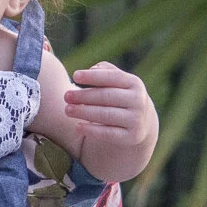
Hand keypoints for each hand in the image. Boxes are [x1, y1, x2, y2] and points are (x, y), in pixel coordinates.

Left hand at [64, 63, 158, 182]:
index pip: (112, 77)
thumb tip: (91, 70)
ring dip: (84, 112)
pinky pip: (108, 134)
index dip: (93, 76)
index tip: (75, 76)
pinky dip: (92, 131)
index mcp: (135, 83)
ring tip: (68, 110)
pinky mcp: (132, 137)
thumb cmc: (120, 96)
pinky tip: (78, 127)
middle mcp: (138, 101)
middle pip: (107, 96)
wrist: (141, 122)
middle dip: (84, 96)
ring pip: (106, 115)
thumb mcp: (118, 82)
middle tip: (66, 96)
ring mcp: (136, 120)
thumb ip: (105, 71)